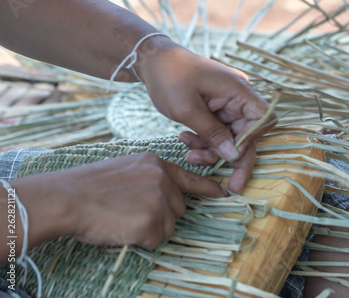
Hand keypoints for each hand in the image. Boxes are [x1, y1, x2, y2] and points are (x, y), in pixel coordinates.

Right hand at [9, 153, 225, 252]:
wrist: (68, 197)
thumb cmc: (91, 184)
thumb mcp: (127, 168)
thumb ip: (151, 177)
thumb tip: (166, 194)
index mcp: (157, 165)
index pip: (191, 179)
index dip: (208, 189)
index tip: (224, 194)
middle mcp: (163, 181)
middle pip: (179, 209)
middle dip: (162, 215)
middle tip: (131, 210)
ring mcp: (159, 201)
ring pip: (169, 226)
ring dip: (151, 228)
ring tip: (124, 217)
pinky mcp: (152, 223)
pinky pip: (156, 240)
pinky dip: (141, 240)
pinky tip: (122, 227)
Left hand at [137, 38, 276, 193]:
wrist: (153, 60)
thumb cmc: (169, 77)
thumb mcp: (188, 109)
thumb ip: (212, 134)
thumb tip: (234, 156)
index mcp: (238, 90)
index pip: (263, 119)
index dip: (252, 140)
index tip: (233, 155)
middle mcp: (238, 96)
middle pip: (248, 133)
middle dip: (235, 157)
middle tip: (232, 187)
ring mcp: (228, 103)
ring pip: (231, 136)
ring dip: (213, 150)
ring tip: (190, 155)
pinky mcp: (217, 109)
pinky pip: (218, 131)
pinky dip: (205, 140)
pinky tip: (186, 141)